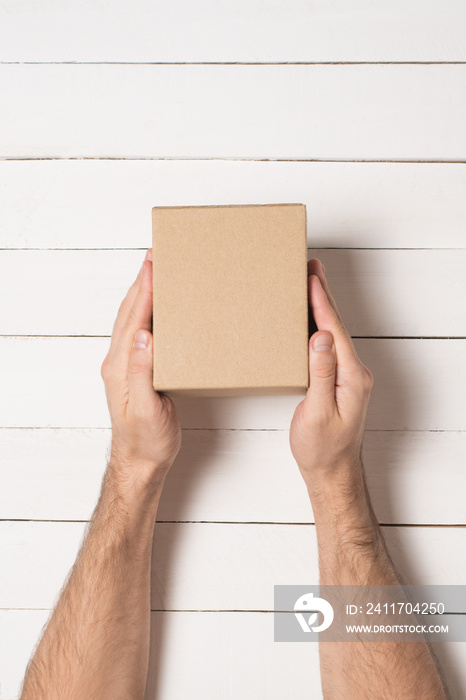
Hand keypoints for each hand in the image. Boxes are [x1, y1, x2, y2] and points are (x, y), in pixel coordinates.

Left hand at [101, 249, 181, 487]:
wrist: (140, 461)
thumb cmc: (146, 440)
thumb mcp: (147, 409)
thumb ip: (142, 372)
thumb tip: (145, 336)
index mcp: (120, 367)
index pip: (133, 319)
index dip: (143, 290)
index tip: (152, 265)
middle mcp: (118, 361)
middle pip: (129, 312)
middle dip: (141, 282)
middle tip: (154, 256)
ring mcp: (124, 365)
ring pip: (131, 320)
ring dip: (141, 293)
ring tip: (154, 272)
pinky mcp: (134, 370)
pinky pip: (138, 332)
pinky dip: (146, 312)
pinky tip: (157, 307)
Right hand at [289, 259, 373, 490]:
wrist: (332, 472)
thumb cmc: (322, 449)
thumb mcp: (318, 413)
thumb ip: (320, 374)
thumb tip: (320, 338)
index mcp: (351, 377)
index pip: (334, 331)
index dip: (321, 303)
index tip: (311, 278)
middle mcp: (354, 373)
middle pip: (336, 326)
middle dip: (324, 295)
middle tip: (313, 267)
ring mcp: (348, 377)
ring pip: (332, 334)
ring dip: (322, 308)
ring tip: (311, 284)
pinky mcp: (339, 382)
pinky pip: (329, 347)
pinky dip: (319, 327)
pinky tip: (310, 320)